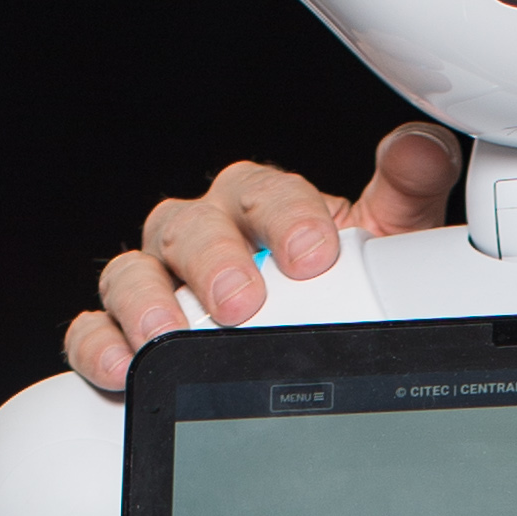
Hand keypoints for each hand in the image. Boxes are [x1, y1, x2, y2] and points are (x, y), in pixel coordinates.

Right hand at [64, 122, 461, 388]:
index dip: (285, 216)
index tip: (314, 252)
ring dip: (147, 302)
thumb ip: (402, 196)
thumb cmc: (334, 287)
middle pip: (189, 228)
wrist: (316, 340)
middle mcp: (201, 234)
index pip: (261, 191)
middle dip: (214, 262)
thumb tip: (423, 148)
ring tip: (169, 334)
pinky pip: (94, 329)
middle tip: (242, 301)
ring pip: (131, 272)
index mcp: (257, 206)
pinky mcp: (125, 331)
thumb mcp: (380, 245)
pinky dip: (99, 345)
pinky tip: (123, 368)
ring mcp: (159, 282)